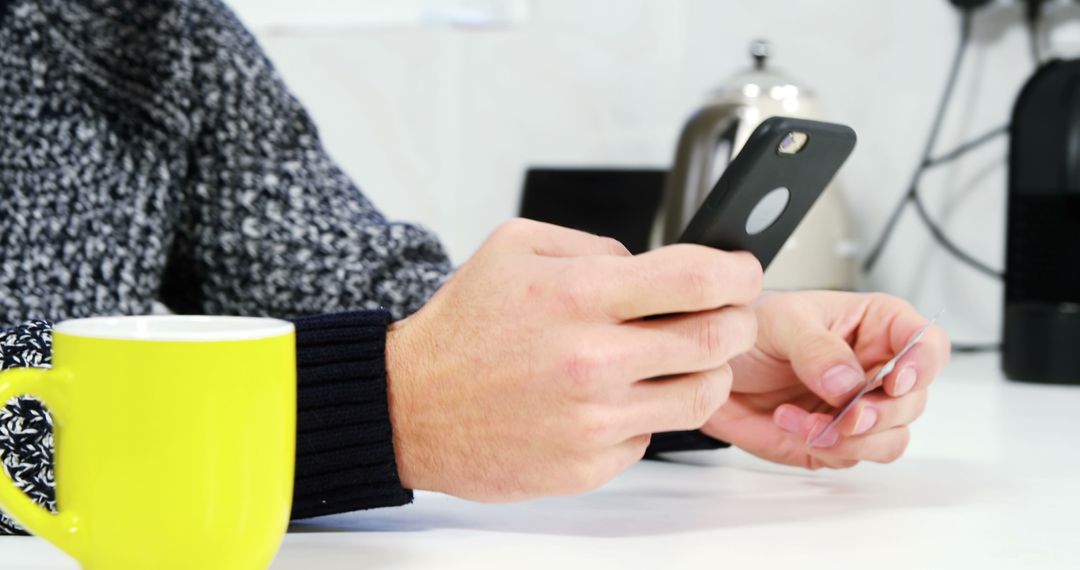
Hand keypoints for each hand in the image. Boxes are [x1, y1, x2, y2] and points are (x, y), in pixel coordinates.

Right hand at [385, 219, 761, 500]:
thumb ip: (594, 246)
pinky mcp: (589, 464)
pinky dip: (648, 412)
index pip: (697, 278)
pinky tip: (617, 396)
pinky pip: (654, 434)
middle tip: (729, 314)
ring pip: (703, 394)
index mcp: (576, 296)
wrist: (412, 407)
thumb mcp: (515, 247)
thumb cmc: (462, 329)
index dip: (738, 271)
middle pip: (716, 338)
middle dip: (738, 320)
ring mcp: (593, 419)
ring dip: (707, 370)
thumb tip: (653, 266)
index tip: (743, 271)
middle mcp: (590, 359)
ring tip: (680, 356)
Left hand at [702, 291, 950, 469]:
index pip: (926, 342)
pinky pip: (851, 456)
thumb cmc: (749, 331)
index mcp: (873, 325)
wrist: (708, 369)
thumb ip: (817, 347)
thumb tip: (848, 381)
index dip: (923, 364)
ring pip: (891, 439)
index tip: (897, 381)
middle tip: (849, 414)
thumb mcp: (779, 321)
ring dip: (855, 439)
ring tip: (810, 422)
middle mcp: (873, 369)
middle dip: (882, 414)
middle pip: (913, 401)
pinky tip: (791, 423)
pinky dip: (824, 447)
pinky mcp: (835, 440)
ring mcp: (857, 408)